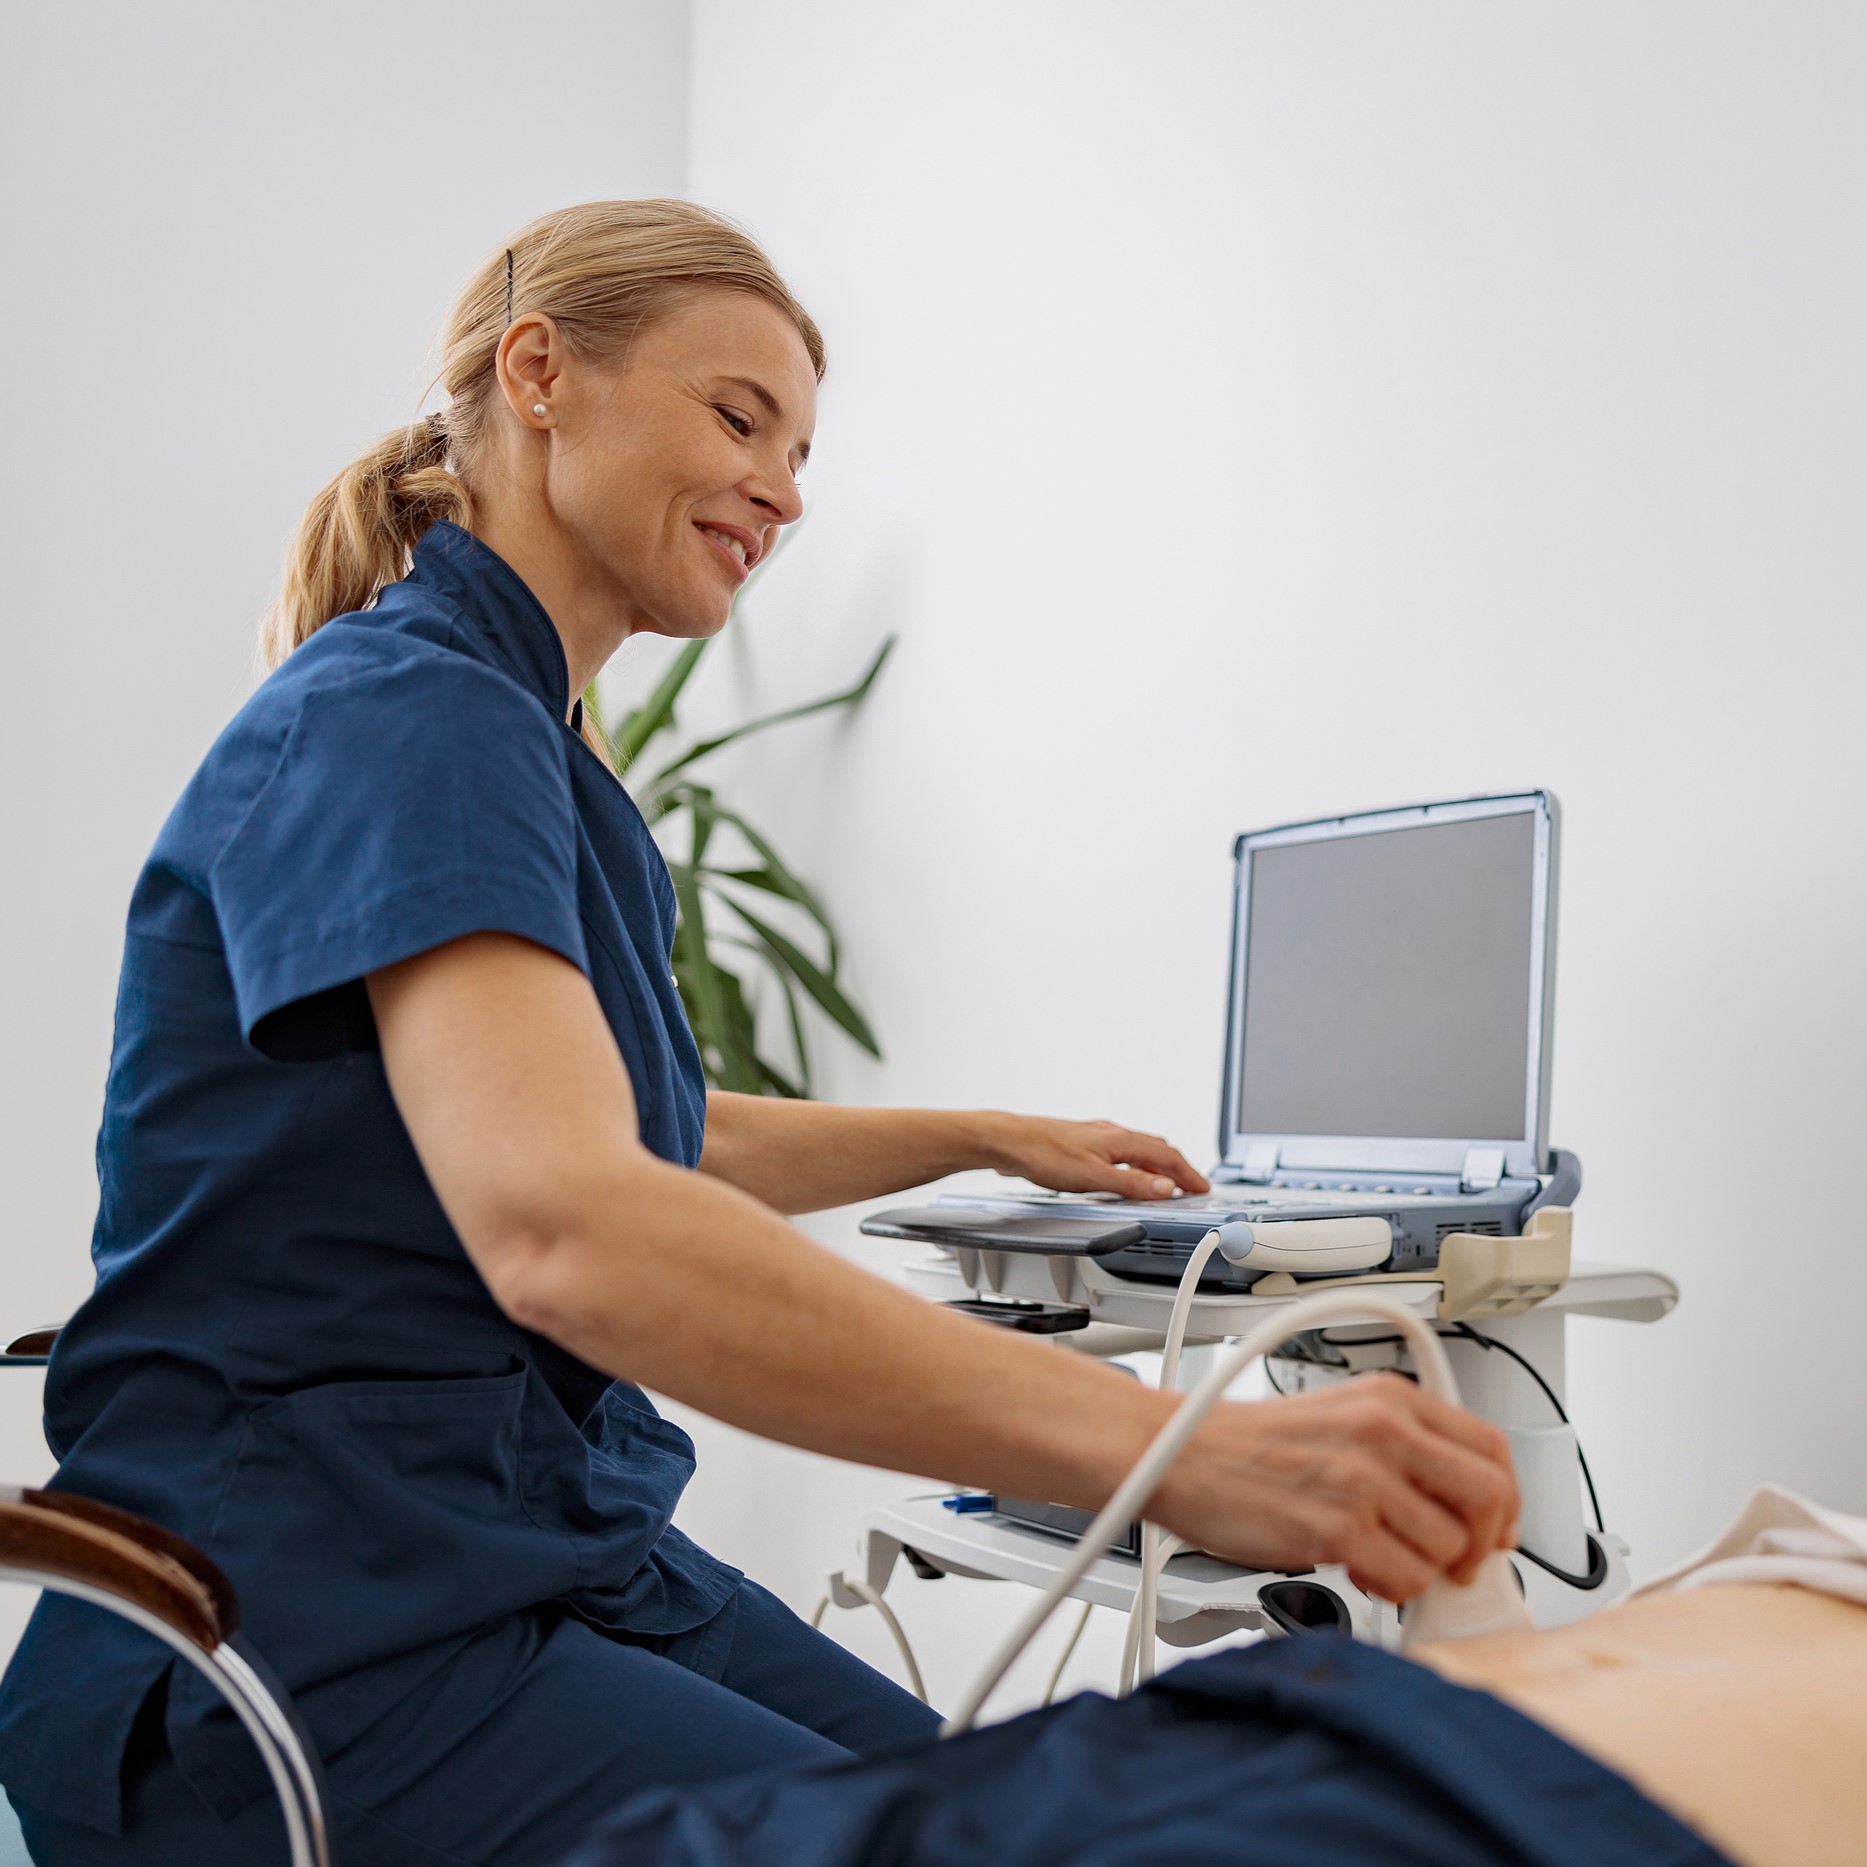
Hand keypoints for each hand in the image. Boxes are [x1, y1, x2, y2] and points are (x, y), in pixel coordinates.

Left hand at [976, 1113, 1209, 1200]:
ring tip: (1161, 1182)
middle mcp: (1109, 1133)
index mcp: (1119, 1139)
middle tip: (1189, 1186)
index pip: (1165, 1155)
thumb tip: (1167, 1188)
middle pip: (1153, 1149)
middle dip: (1175, 1168)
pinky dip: (1130, 1165)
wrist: (1007, 1141)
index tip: (1202, 1188)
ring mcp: (1092, 1137)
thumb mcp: (1094, 1177)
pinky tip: (1118, 1175)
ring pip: (1133, 1150)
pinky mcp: (1076, 1144)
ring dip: (1153, 1166)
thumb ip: (1132, 1184)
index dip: (1187, 1174)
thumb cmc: (1044, 1153)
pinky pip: (1115, 1153)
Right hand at [1150, 1374, 1520, 1601]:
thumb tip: (1462, 1504)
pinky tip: (1355, 1567)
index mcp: (1389, 1398)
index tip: (1495, 1529)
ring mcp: (1361, 1478)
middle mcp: (1382, 1429)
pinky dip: (1389, 1587)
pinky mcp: (1336, 1527)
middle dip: (1483, 1545)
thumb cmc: (1248, 1445)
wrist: (1177, 1454)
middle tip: (1457, 1563)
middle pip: (1489, 1498)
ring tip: (1377, 1557)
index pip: (1491, 1449)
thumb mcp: (1339, 1416)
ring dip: (1421, 1569)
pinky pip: (1405, 1579)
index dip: (1506, 1502)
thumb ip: (1402, 1446)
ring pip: (1449, 1549)